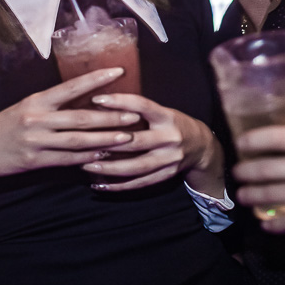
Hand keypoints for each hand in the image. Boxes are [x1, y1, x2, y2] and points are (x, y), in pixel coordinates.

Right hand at [0, 68, 138, 180]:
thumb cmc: (2, 125)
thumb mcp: (24, 107)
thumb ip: (51, 105)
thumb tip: (83, 100)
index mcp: (36, 101)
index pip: (71, 87)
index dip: (96, 80)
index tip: (118, 72)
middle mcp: (37, 120)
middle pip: (80, 118)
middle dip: (110, 117)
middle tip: (133, 115)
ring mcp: (37, 142)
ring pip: (78, 141)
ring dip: (105, 140)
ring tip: (126, 137)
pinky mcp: (36, 161)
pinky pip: (68, 160)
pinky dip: (87, 157)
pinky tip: (104, 155)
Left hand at [78, 93, 223, 192]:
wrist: (201, 146)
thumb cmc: (172, 124)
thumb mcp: (161, 111)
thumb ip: (137, 109)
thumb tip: (101, 103)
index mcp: (167, 117)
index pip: (142, 106)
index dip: (119, 101)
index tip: (95, 99)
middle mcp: (169, 138)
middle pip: (136, 141)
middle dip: (108, 142)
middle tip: (82, 141)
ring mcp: (169, 159)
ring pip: (136, 167)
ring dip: (109, 168)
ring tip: (86, 166)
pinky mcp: (167, 175)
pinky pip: (140, 183)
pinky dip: (118, 186)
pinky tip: (99, 185)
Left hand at [232, 116, 284, 233]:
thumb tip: (280, 113)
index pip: (277, 137)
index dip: (252, 140)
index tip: (239, 143)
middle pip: (268, 169)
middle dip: (245, 172)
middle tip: (236, 173)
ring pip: (273, 195)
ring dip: (251, 195)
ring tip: (243, 194)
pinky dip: (273, 224)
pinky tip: (264, 222)